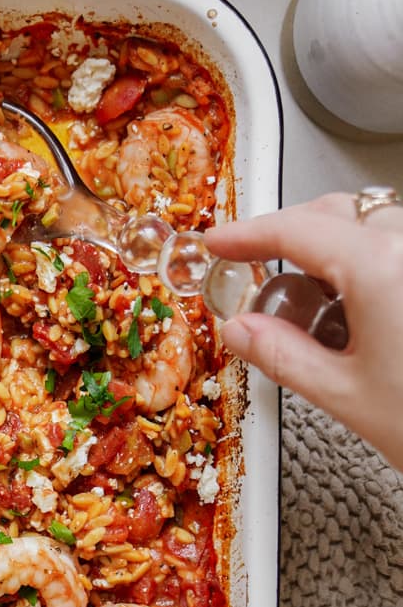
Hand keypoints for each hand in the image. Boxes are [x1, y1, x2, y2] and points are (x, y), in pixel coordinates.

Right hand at [203, 192, 402, 471]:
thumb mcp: (344, 395)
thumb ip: (280, 353)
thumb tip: (243, 329)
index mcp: (383, 269)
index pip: (297, 229)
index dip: (248, 233)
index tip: (221, 243)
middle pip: (339, 211)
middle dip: (291, 234)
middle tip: (257, 268)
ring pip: (377, 224)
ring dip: (336, 249)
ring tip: (316, 304)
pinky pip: (401, 249)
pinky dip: (372, 264)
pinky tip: (363, 310)